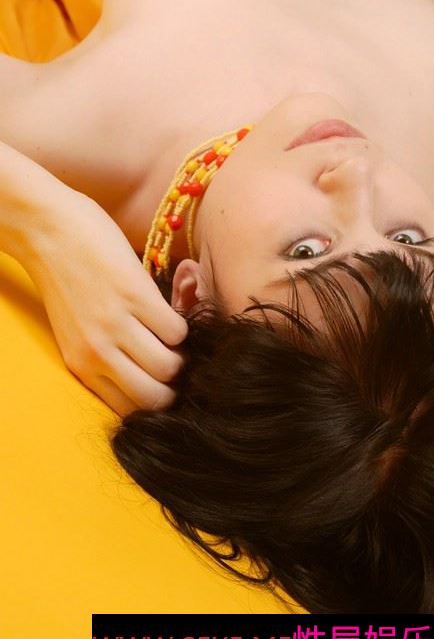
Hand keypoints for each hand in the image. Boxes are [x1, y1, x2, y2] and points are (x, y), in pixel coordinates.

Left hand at [28, 190, 187, 416]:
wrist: (47, 229)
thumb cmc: (62, 276)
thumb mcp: (74, 330)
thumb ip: (103, 353)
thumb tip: (146, 367)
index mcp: (80, 365)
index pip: (130, 409)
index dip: (153, 397)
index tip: (161, 381)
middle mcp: (97, 353)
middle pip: (155, 397)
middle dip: (171, 384)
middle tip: (173, 360)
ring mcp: (117, 325)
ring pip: (170, 366)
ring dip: (180, 353)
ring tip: (170, 334)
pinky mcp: (137, 297)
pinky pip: (177, 330)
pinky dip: (180, 325)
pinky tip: (167, 310)